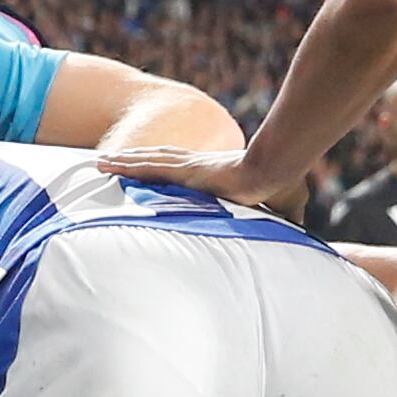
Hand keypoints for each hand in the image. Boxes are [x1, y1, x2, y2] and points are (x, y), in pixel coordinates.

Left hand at [96, 142, 296, 208]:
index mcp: (214, 173)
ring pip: (147, 161)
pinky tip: (105, 162)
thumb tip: (299, 235)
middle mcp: (196, 166)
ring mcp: (188, 166)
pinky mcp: (184, 169)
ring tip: (98, 162)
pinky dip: (125, 163)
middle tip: (109, 162)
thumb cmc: (281, 183)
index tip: (148, 172)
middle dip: (134, 162)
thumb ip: (284, 218)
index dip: (163, 168)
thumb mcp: (283, 206)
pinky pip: (147, 166)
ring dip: (122, 161)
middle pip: (156, 160)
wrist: (276, 171)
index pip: (181, 169)